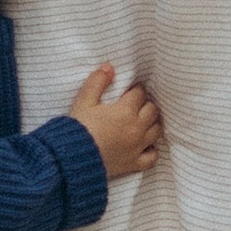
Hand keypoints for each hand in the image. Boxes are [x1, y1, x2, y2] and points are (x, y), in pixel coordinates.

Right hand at [68, 63, 162, 178]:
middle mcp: (136, 128)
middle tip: (136, 104)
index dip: (136, 90)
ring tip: (143, 121)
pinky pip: (153, 157)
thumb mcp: (84, 101)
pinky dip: (152, 150)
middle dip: (146, 104)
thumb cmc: (78, 128)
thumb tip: (109, 67)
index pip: (140, 94)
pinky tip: (145, 145)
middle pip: (152, 110)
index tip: (130, 91)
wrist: (72, 158)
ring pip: (157, 131)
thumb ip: (97, 82)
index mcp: (125, 111)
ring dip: (152, 123)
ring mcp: (137, 147)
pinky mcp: (134, 163)